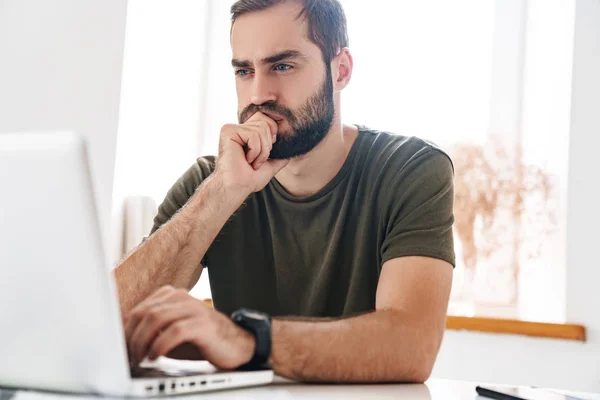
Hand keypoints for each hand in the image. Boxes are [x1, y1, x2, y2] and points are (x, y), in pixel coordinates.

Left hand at [124, 285, 255, 369]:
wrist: (238, 344)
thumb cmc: (203, 341)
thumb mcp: (172, 334)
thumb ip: (152, 333)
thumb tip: (124, 345)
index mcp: (172, 296)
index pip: (139, 310)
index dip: (125, 331)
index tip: (118, 349)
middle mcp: (181, 297)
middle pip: (144, 313)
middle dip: (131, 338)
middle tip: (127, 357)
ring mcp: (193, 308)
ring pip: (156, 319)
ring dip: (142, 342)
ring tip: (139, 358)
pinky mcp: (203, 323)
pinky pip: (174, 331)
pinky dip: (160, 345)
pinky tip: (156, 357)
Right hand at [214, 112, 288, 193]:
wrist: (238, 188)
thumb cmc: (250, 178)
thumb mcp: (271, 165)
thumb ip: (280, 155)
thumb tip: (292, 148)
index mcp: (247, 133)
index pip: (266, 119)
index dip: (272, 135)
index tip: (266, 153)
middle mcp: (238, 128)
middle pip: (266, 123)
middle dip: (268, 146)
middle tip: (257, 161)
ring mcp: (232, 128)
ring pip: (261, 130)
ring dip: (262, 151)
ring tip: (252, 162)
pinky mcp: (228, 131)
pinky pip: (253, 135)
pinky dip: (255, 151)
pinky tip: (246, 159)